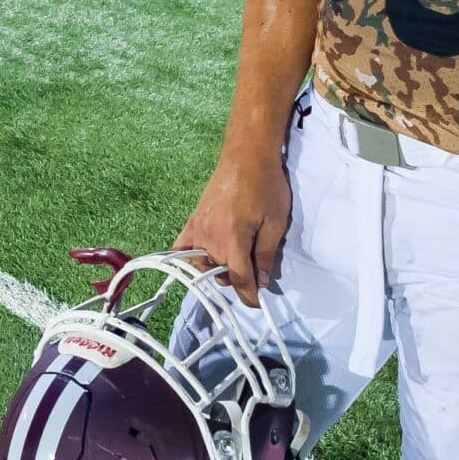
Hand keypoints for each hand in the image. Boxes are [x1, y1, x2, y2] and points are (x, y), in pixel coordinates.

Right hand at [172, 150, 291, 307]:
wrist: (247, 155)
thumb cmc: (267, 186)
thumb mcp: (276, 222)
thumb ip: (266, 255)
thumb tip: (261, 281)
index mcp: (232, 241)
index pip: (239, 280)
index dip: (249, 296)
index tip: (256, 304)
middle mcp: (210, 239)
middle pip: (221, 274)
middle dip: (237, 279)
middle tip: (255, 269)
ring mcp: (198, 229)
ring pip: (202, 265)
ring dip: (217, 269)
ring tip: (235, 259)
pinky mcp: (193, 220)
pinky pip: (182, 248)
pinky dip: (189, 258)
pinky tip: (201, 258)